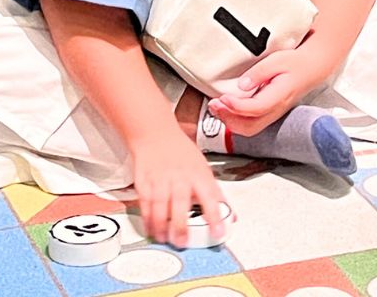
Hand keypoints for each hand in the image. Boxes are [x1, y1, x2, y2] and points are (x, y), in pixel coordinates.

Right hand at [129, 132, 227, 248]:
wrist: (155, 134)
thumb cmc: (182, 153)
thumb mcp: (204, 169)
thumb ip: (216, 194)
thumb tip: (232, 216)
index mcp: (198, 174)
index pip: (210, 197)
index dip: (215, 217)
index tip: (218, 233)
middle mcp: (179, 177)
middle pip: (179, 203)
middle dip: (180, 225)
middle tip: (182, 242)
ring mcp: (160, 179)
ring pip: (159, 205)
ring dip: (161, 225)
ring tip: (164, 239)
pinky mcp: (144, 181)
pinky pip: (145, 203)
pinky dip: (147, 218)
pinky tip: (151, 229)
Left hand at [208, 46, 328, 136]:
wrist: (312, 68)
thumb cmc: (296, 62)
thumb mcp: (278, 60)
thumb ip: (259, 72)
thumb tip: (241, 85)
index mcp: (280, 96)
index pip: (256, 108)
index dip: (236, 106)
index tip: (222, 98)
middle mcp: (276, 109)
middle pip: (250, 126)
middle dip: (228, 118)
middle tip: (214, 104)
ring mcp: (273, 114)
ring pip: (249, 128)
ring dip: (230, 121)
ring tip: (216, 107)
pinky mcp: (269, 113)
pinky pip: (251, 124)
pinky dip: (235, 120)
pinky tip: (226, 109)